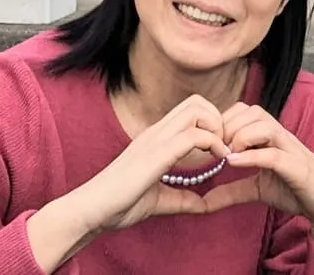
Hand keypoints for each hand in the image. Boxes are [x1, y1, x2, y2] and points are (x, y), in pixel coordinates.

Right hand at [28, 94, 230, 269]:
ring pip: (196, 109)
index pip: (190, 109)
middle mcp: (156, 132)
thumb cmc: (117, 205)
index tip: (221, 148)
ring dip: (216, 127)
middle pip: (196, 101)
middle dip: (218, 118)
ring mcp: (155, 140)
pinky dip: (212, 142)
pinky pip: (192, 135)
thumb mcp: (158, 200)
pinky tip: (218, 159)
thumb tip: (204, 205)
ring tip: (221, 151)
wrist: (89, 211)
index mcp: (155, 138)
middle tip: (223, 146)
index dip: (212, 122)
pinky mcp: (156, 154)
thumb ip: (181, 198)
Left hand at [207, 103, 313, 257]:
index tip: (209, 143)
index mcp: (270, 136)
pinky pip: (274, 155)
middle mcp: (280, 136)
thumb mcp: (257, 189)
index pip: (244, 111)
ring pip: (264, 125)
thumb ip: (232, 190)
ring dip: (241, 137)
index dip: (223, 121)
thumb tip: (202, 201)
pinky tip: (235, 163)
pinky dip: (252, 156)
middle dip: (229, 126)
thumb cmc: (295, 189)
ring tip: (228, 155)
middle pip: (252, 112)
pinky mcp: (297, 167)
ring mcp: (290, 149)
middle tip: (216, 150)